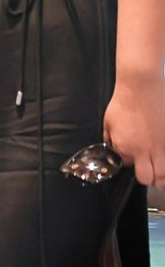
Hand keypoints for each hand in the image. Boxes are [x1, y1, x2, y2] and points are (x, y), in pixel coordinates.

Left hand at [107, 71, 164, 185]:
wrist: (141, 87)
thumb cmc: (123, 103)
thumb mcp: (108, 123)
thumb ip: (112, 139)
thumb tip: (115, 149)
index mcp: (127, 147)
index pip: (127, 165)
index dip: (128, 162)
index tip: (130, 156)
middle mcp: (146, 149)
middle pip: (148, 178)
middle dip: (147, 179)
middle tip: (149, 176)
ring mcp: (162, 144)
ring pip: (164, 173)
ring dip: (162, 177)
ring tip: (160, 177)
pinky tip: (164, 161)